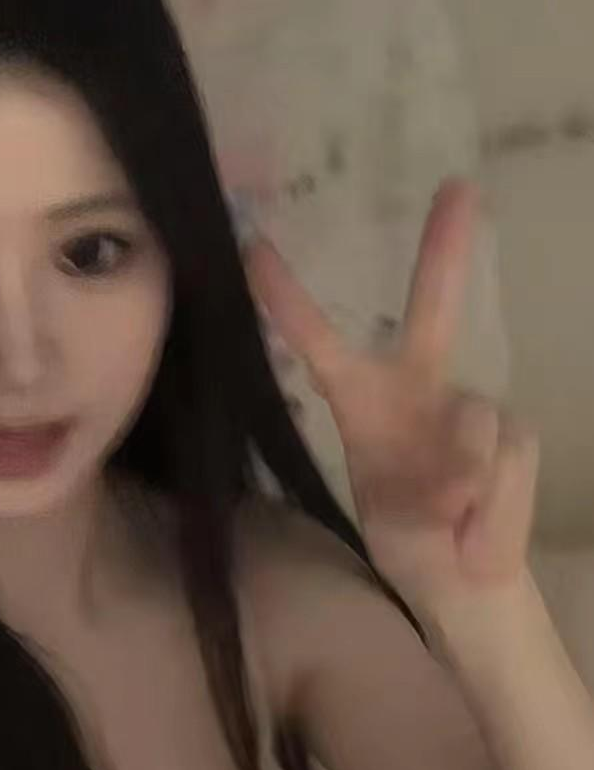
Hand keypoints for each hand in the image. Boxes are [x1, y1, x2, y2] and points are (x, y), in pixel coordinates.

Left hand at [247, 179, 539, 616]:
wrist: (463, 580)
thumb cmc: (411, 537)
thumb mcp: (393, 516)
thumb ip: (425, 485)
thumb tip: (467, 471)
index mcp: (365, 401)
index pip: (321, 344)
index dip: (289, 301)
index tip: (254, 248)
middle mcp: (421, 388)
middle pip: (432, 311)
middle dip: (445, 251)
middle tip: (459, 188)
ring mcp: (472, 408)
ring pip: (472, 426)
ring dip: (460, 482)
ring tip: (450, 521)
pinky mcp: (515, 434)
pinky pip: (504, 457)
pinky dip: (492, 499)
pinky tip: (479, 521)